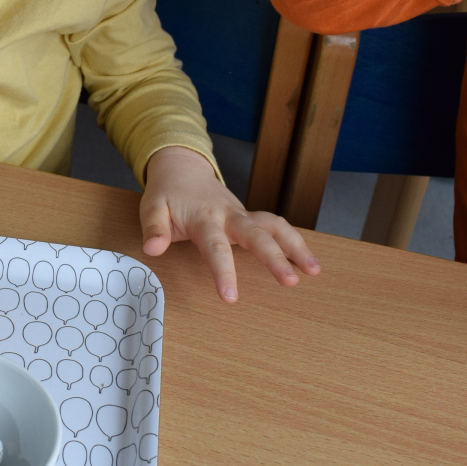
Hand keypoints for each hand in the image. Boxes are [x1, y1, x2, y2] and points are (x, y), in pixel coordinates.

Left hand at [139, 146, 319, 300]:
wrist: (183, 168)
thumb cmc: (167, 193)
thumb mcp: (151, 207)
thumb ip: (154, 228)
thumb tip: (153, 249)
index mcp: (204, 218)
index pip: (215, 248)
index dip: (224, 272)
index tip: (230, 297)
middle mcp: (229, 215)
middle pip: (257, 235)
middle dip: (275, 258)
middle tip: (291, 282)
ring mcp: (243, 215)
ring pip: (275, 226)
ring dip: (296, 246)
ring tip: (315, 271)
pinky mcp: (250, 217)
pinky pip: (275, 227)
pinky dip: (294, 241)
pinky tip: (308, 261)